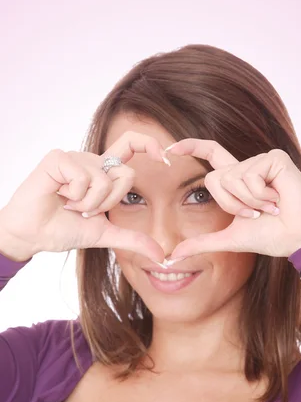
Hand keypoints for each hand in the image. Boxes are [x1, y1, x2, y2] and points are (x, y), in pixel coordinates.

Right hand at [0, 132, 168, 262]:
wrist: (34, 235)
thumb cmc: (64, 229)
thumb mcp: (106, 234)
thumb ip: (134, 241)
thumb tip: (161, 257)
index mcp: (104, 172)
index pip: (131, 145)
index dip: (150, 144)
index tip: (165, 158)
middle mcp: (92, 161)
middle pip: (125, 174)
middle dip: (109, 203)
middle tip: (85, 210)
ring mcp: (75, 157)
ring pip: (104, 180)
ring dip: (88, 204)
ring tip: (68, 205)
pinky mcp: (59, 158)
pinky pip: (84, 178)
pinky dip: (74, 196)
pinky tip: (58, 197)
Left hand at [165, 140, 300, 260]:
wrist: (299, 238)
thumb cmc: (271, 237)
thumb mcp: (229, 238)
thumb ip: (201, 243)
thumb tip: (172, 257)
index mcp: (238, 179)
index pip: (210, 154)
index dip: (190, 147)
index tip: (171, 148)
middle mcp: (248, 166)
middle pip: (216, 178)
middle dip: (233, 204)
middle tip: (258, 214)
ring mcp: (262, 160)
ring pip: (233, 177)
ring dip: (250, 202)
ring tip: (271, 207)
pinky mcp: (274, 158)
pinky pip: (250, 176)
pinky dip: (261, 195)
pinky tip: (278, 199)